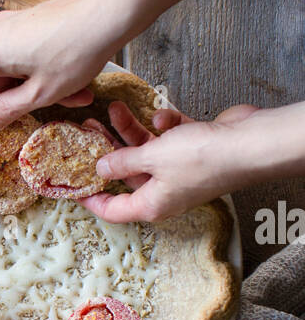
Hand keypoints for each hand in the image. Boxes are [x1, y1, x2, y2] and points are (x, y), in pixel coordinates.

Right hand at [0, 0, 130, 129]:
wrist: (110, 11)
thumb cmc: (74, 51)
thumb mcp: (40, 93)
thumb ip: (8, 110)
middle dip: (20, 101)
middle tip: (44, 115)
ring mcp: (17, 23)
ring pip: (19, 68)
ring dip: (41, 89)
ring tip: (76, 99)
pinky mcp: (36, 19)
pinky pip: (33, 54)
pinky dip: (49, 72)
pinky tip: (79, 82)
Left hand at [83, 102, 264, 222]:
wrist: (248, 143)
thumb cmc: (204, 158)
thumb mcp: (151, 158)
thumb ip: (122, 162)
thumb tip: (100, 169)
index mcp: (152, 204)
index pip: (112, 210)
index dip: (90, 200)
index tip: (72, 187)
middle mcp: (165, 192)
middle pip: (127, 174)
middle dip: (108, 150)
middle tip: (89, 130)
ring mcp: (180, 171)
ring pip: (147, 152)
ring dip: (132, 131)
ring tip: (116, 109)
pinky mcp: (194, 150)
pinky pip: (170, 139)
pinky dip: (165, 126)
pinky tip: (164, 116)